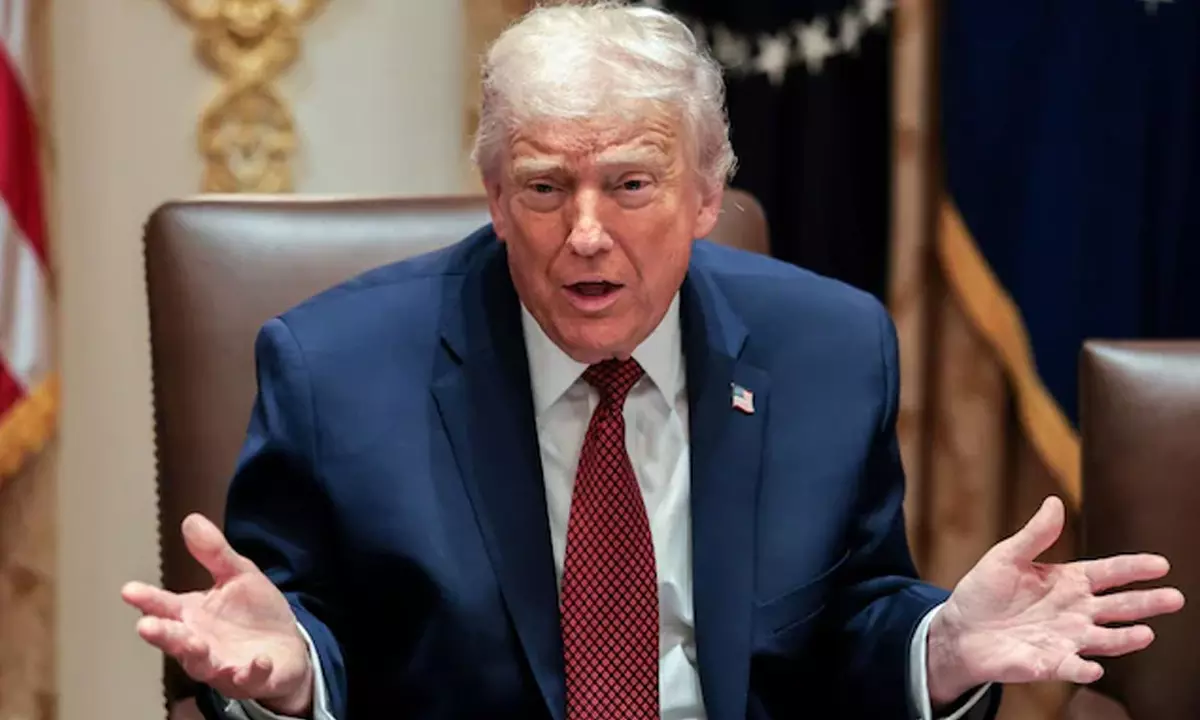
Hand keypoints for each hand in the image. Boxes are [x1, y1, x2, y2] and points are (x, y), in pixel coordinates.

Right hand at [122, 514, 313, 715]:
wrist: (288, 647)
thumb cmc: (254, 613)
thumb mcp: (238, 575)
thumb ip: (214, 553)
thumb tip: (191, 520)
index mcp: (192, 616)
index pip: (164, 607)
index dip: (147, 599)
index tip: (128, 590)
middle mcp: (200, 643)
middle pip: (176, 640)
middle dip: (162, 634)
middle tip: (146, 626)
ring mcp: (223, 665)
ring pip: (203, 664)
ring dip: (197, 655)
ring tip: (194, 644)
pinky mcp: (251, 679)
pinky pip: (249, 679)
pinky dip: (251, 672)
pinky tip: (257, 661)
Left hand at [927, 496, 1184, 705]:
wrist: (961, 630)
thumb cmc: (985, 591)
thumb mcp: (1006, 556)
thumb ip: (1035, 534)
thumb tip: (1054, 501)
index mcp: (1068, 581)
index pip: (1109, 572)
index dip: (1133, 568)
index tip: (1160, 564)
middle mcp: (1075, 611)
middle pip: (1119, 606)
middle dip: (1147, 603)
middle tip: (1174, 598)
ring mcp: (1066, 638)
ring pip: (1105, 639)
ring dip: (1125, 639)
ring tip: (1146, 634)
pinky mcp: (1050, 663)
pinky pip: (1071, 668)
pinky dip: (1083, 669)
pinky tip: (1093, 668)